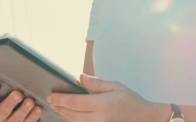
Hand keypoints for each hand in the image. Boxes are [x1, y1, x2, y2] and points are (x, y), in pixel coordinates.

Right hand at [0, 88, 41, 121]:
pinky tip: (37, 109)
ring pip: (16, 119)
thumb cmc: (7, 100)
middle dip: (10, 102)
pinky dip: (33, 116)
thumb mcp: (2, 95)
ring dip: (23, 110)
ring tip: (30, 102)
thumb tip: (12, 73)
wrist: (11, 117)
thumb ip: (4, 88)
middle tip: (17, 94)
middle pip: (3, 110)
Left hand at [47, 74, 163, 121]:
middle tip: (51, 101)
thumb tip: (79, 77)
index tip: (52, 95)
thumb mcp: (115, 86)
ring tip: (58, 107)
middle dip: (59, 107)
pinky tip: (70, 116)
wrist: (144, 118)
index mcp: (102, 104)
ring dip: (65, 115)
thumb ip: (96, 83)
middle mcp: (99, 118)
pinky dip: (74, 121)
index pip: (75, 102)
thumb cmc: (131, 101)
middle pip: (72, 114)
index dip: (61, 99)